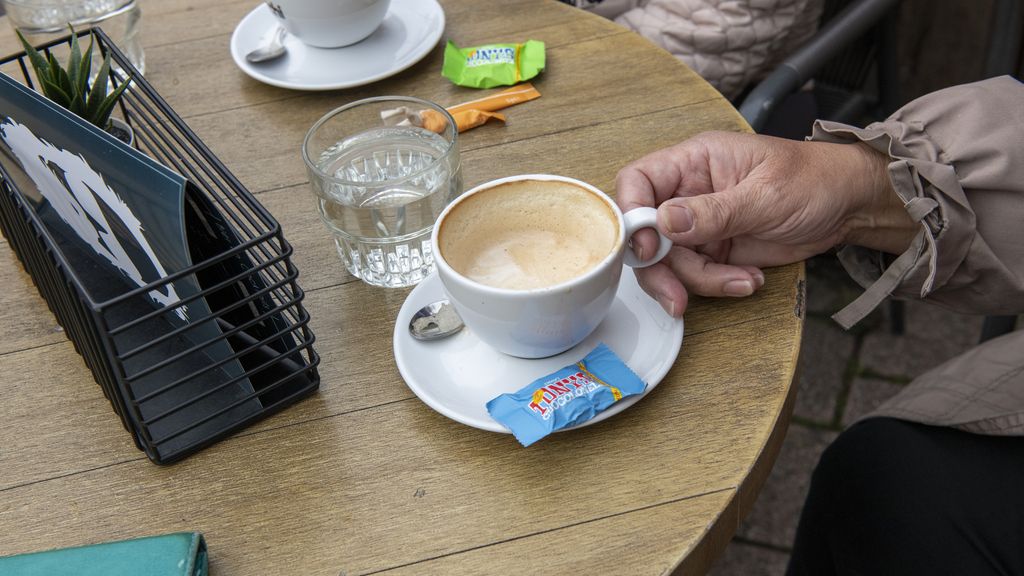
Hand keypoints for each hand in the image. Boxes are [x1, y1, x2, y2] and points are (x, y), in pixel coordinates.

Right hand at [615, 131, 915, 316]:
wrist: (849, 206)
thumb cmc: (814, 180)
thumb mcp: (766, 195)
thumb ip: (714, 211)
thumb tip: (664, 222)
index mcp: (694, 161)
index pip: (638, 181)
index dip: (632, 214)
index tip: (648, 247)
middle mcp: (688, 191)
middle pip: (646, 233)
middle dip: (660, 269)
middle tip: (677, 295)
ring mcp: (698, 224)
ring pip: (669, 262)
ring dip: (698, 282)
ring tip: (741, 281)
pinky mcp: (713, 250)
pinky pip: (696, 276)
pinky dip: (718, 285)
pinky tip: (749, 280)